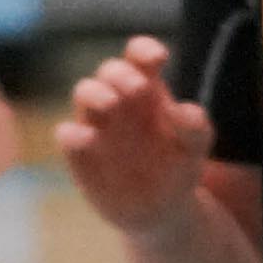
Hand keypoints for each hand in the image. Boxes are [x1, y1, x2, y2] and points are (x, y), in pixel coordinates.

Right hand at [55, 32, 212, 230]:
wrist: (161, 212)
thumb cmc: (178, 169)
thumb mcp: (195, 148)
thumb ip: (195, 127)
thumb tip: (184, 109)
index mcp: (148, 90)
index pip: (138, 56)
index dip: (144, 50)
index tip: (158, 58)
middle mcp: (119, 101)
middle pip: (109, 70)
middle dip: (120, 73)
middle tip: (138, 88)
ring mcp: (97, 125)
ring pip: (83, 92)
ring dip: (94, 93)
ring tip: (111, 104)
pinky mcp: (80, 154)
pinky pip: (67, 134)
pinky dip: (73, 133)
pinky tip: (89, 138)